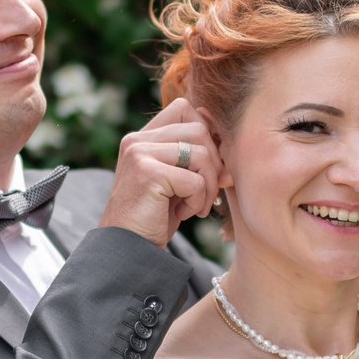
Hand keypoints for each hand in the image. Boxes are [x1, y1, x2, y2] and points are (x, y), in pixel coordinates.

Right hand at [97, 97, 221, 246]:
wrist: (128, 250)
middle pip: (199, 128)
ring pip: (202, 152)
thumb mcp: (176, 180)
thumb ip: (193, 156)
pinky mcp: (147, 174)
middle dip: (214, 162)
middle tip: (208, 192)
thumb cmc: (154, 217)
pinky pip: (195, 180)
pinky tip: (183, 215)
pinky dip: (198, 201)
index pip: (185, 109)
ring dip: (209, 184)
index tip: (209, 166)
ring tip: (195, 205)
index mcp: (141, 137)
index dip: (206, 134)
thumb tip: (231, 141)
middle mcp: (137, 140)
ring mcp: (140, 154)